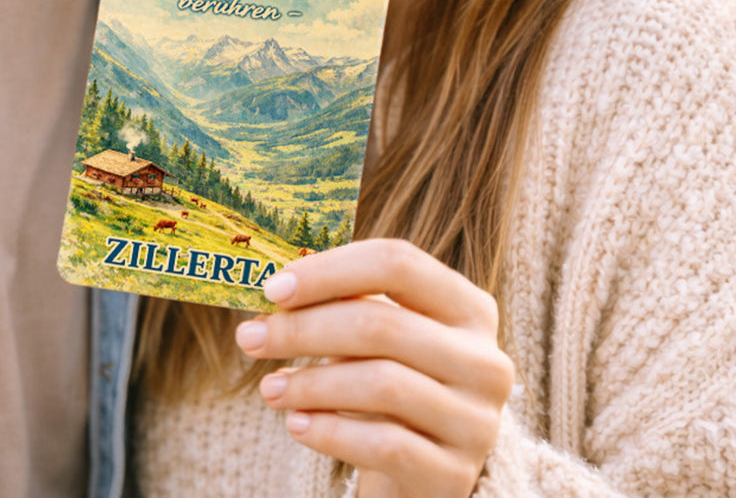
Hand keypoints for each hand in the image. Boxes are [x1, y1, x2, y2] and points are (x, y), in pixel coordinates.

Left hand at [235, 239, 512, 497]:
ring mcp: (476, 420)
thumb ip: (345, 305)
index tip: (273, 288)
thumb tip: (276, 288)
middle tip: (251, 338)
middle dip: (304, 329)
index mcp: (468, 306)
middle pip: (382, 323)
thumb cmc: (390, 382)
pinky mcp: (454, 472)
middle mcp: (484, 358)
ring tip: (269, 388)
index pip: (397, 263)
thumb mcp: (380, 338)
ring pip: (382, 384)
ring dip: (311, 383)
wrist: (423, 471)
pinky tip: (297, 425)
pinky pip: (385, 445)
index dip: (329, 270)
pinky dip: (331, 431)